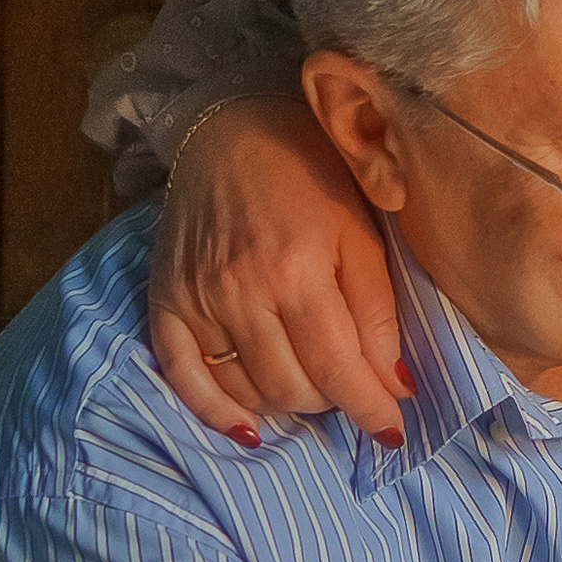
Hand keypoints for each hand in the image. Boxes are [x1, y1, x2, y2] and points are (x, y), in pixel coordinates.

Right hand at [148, 97, 408, 445]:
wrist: (234, 131)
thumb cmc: (311, 177)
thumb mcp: (361, 234)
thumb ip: (377, 310)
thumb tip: (395, 384)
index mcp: (297, 271)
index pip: (338, 369)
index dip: (369, 408)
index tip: (393, 429)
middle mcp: (240, 292)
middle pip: (293, 388)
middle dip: (333, 401)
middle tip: (352, 385)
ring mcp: (198, 300)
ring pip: (248, 389)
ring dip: (288, 402)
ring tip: (313, 386)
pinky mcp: (166, 301)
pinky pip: (183, 376)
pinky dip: (215, 410)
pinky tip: (248, 426)